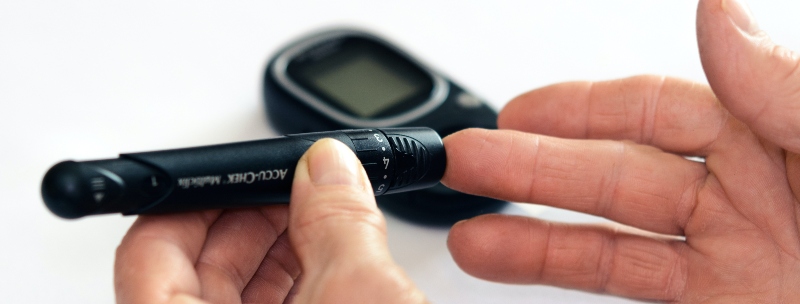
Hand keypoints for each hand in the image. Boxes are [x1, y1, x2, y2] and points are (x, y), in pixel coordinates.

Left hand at [115, 139, 425, 303]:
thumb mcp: (360, 296)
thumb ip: (339, 220)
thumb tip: (329, 167)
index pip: (150, 250)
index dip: (194, 197)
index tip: (237, 169)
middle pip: (195, 268)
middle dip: (251, 216)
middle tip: (297, 184)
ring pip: (236, 294)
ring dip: (281, 247)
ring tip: (326, 213)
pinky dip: (301, 281)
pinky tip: (335, 254)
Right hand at [443, 0, 799, 301]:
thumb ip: (782, 89)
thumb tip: (720, 12)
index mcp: (773, 136)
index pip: (657, 109)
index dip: (582, 107)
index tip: (521, 110)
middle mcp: (745, 196)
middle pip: (614, 172)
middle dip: (530, 164)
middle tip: (467, 161)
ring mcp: (728, 258)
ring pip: (606, 235)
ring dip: (529, 232)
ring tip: (469, 229)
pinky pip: (622, 282)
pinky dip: (558, 273)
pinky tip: (514, 262)